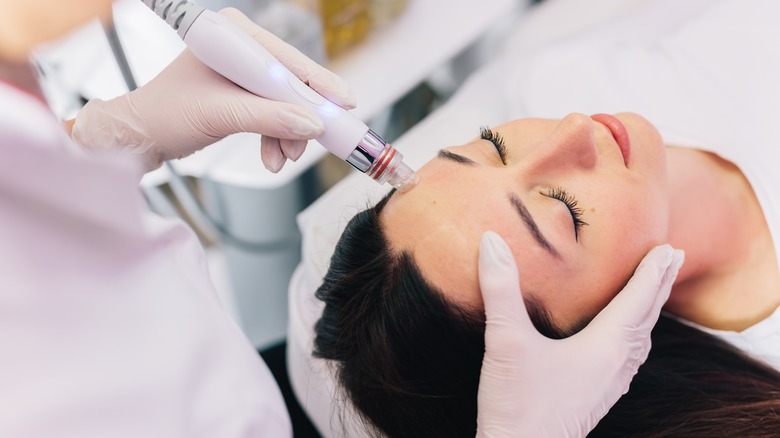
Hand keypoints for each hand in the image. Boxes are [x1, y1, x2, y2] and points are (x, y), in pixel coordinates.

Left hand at [71, 8, 354, 172]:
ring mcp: (243, 73)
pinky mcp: (242, 95)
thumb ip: (270, 119)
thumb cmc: (166, 115)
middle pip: (290, 83)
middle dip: (301, 117)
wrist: (140, 138)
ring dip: (289, 134)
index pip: (287, 59)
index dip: (318, 83)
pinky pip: (273, 115)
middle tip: (319, 140)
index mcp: (233, 37)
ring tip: (284, 158)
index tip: (344, 103)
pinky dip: (276, 137)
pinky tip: (273, 157)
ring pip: (284, 104)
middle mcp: (241, 49)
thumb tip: (313, 125)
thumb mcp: (221, 115)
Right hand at [475, 231, 683, 437]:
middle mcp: (615, 365)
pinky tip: (623, 344)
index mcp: (605, 347)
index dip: (652, 272)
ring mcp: (608, 385)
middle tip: (673, 258)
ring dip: (650, 313)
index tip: (668, 248)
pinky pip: (628, 360)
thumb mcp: (507, 341)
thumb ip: (501, 289)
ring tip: (654, 295)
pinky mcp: (595, 398)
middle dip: (659, 286)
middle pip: (646, 318)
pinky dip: (635, 339)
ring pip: (640, 342)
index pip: (637, 300)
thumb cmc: (518, 404)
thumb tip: (492, 241)